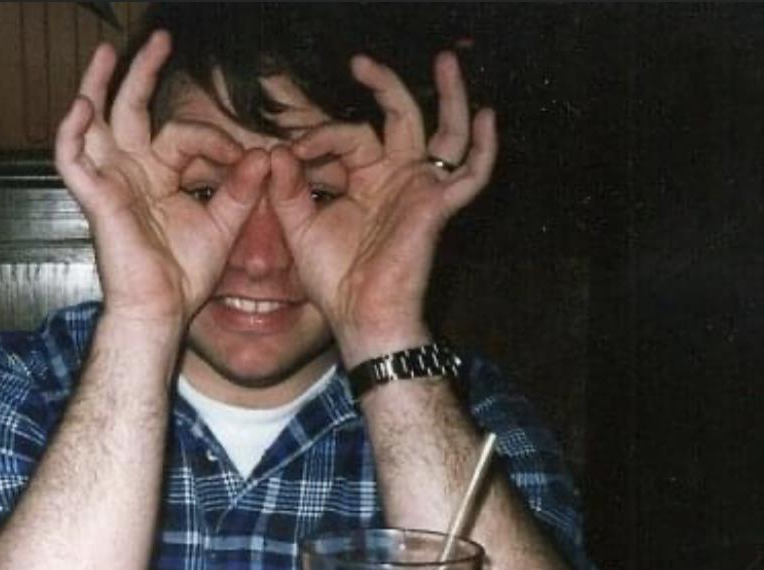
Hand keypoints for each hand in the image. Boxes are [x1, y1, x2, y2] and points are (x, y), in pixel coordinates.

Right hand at [55, 32, 270, 329]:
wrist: (161, 309)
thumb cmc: (184, 275)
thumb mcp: (223, 224)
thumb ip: (241, 188)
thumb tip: (265, 154)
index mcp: (159, 176)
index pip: (182, 135)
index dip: (216, 139)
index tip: (245, 156)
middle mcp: (130, 173)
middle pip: (128, 110)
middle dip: (142, 72)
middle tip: (160, 39)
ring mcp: (110, 182)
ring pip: (93, 123)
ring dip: (97, 86)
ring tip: (106, 52)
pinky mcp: (95, 198)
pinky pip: (72, 160)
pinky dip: (71, 132)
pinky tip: (83, 105)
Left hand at [267, 51, 496, 360]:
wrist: (359, 316)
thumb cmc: (333, 279)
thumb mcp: (299, 228)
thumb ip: (288, 189)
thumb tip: (276, 150)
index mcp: (365, 180)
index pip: (349, 136)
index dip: (319, 135)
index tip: (291, 148)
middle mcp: (397, 178)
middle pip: (400, 118)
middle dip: (384, 86)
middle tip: (360, 62)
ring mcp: (420, 189)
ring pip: (444, 132)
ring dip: (449, 95)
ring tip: (445, 61)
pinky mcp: (437, 206)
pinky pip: (471, 173)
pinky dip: (484, 146)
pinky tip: (487, 115)